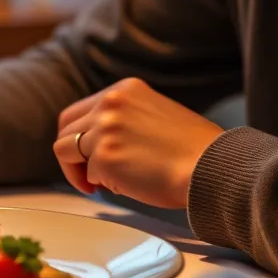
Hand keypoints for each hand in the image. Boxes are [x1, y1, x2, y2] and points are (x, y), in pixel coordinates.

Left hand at [52, 77, 223, 208]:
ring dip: (78, 171)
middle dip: (71, 153)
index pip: (81, 110)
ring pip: (65, 150)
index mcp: (124, 90)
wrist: (212, 168)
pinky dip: (99, 184)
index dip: (80, 136)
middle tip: (88, 175)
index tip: (90, 154)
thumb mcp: (156, 114)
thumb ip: (125, 118)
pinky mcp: (104, 157)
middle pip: (65, 127)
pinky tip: (123, 188)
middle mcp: (110, 103)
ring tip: (99, 185)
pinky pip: (86, 174)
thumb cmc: (193, 151)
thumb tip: (101, 140)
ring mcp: (104, 129)